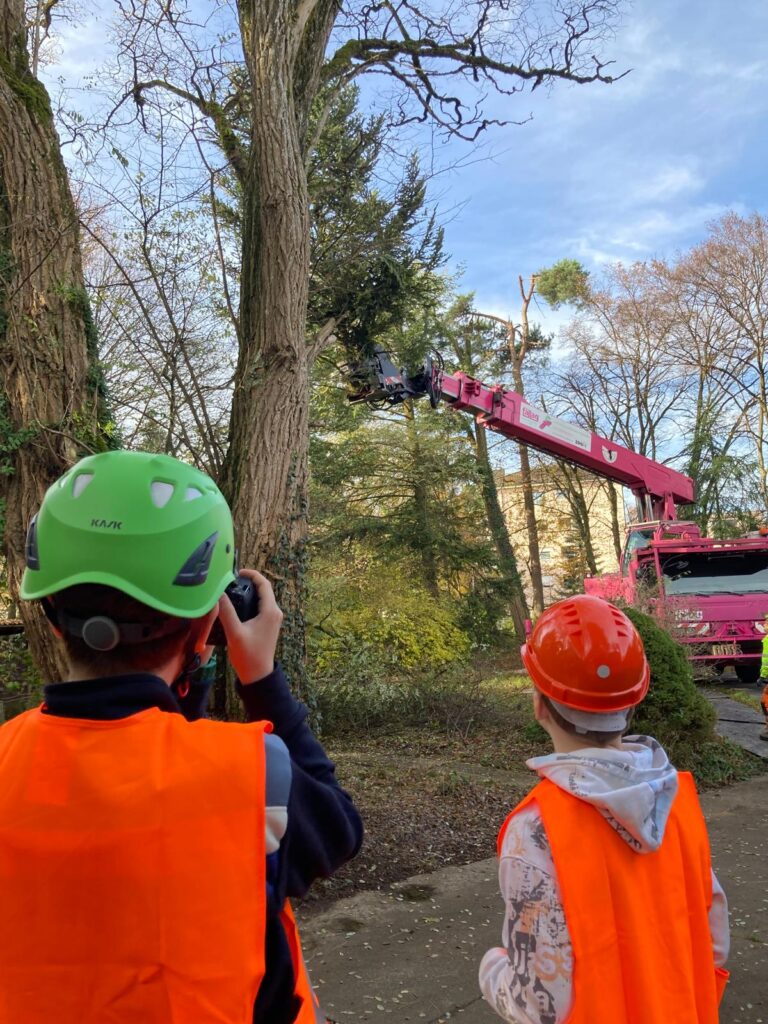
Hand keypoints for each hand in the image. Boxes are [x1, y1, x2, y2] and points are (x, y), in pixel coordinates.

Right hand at [217, 568, 282, 683]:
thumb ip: (227, 611)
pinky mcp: (268, 625)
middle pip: (263, 590)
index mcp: (270, 611)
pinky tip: (236, 605)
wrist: (258, 676)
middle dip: (248, 582)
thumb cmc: (248, 655)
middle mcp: (275, 613)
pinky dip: (250, 602)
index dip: (252, 574)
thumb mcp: (235, 632)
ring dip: (249, 592)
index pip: (264, 584)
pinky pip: (260, 607)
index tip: (237, 572)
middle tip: (231, 581)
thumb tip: (218, 593)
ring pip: (262, 598)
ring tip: (231, 590)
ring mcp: (272, 619)